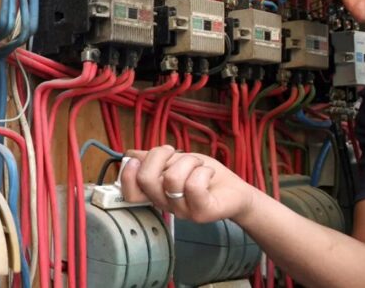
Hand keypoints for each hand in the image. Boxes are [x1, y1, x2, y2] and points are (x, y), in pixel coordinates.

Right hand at [120, 145, 258, 223]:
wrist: (236, 191)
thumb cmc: (204, 176)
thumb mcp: (176, 162)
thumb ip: (154, 160)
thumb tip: (130, 154)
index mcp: (157, 194)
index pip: (130, 193)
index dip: (127, 175)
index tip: (137, 159)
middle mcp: (166, 205)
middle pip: (146, 180)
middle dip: (159, 155)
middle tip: (174, 152)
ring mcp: (183, 211)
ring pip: (172, 178)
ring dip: (187, 161)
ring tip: (198, 164)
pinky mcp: (202, 212)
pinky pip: (193, 186)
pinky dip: (202, 171)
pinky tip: (208, 173)